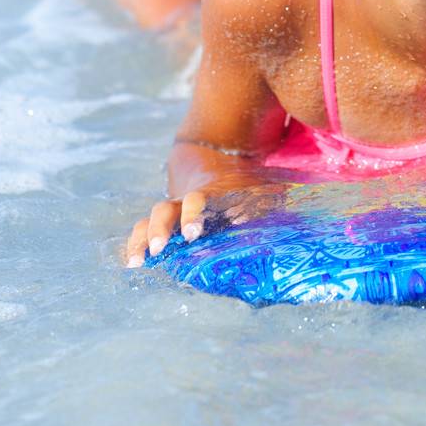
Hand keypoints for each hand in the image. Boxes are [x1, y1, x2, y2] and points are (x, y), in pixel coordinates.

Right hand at [121, 184, 286, 266]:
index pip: (198, 200)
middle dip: (162, 229)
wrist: (213, 163)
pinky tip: (133, 263)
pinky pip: (142, 229)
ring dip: (144, 238)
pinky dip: (135, 243)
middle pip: (166, 209)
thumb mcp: (260, 193)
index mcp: (209, 194)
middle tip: (161, 249)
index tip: (193, 233)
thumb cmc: (244, 189)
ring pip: (151, 219)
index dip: (194, 214)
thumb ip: (269, 207)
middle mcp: (184, 201)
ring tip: (139, 262)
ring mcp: (171, 211)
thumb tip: (291, 222)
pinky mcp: (163, 223)